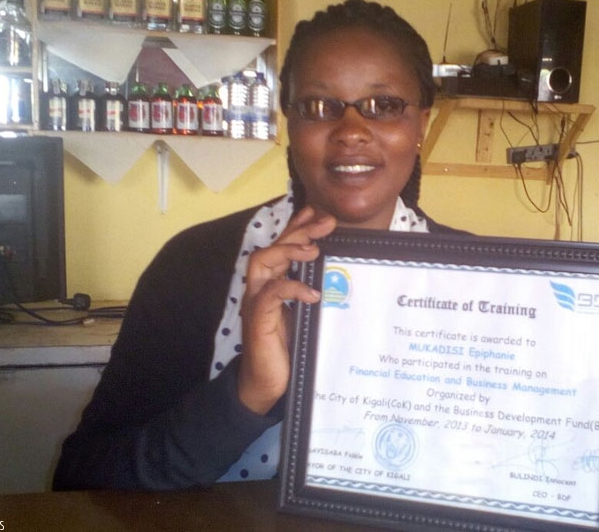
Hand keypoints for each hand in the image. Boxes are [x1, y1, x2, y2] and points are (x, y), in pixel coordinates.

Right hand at [238, 206, 336, 413]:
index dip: (298, 226)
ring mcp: (256, 302)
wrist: (267, 384)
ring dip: (289, 251)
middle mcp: (260, 287)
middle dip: (298, 231)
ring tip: (314, 250)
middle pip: (272, 247)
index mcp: (272, 283)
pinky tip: (312, 292)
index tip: (320, 214)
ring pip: (263, 261)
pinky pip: (270, 294)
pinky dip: (291, 288)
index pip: (282, 246)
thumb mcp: (306, 315)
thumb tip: (342, 278)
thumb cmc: (288, 349)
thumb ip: (314, 293)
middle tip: (326, 223)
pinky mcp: (257, 319)